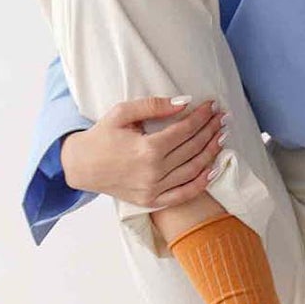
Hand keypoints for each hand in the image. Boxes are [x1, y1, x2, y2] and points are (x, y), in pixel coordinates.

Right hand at [61, 95, 227, 205]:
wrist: (81, 166)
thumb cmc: (101, 137)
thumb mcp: (122, 113)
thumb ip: (154, 106)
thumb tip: (185, 102)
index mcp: (147, 149)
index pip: (185, 130)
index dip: (202, 116)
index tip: (212, 105)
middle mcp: (154, 172)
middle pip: (193, 148)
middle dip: (211, 130)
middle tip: (223, 118)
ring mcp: (154, 189)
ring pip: (193, 170)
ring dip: (211, 152)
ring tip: (221, 136)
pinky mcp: (151, 201)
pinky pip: (184, 194)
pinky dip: (201, 183)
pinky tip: (213, 168)